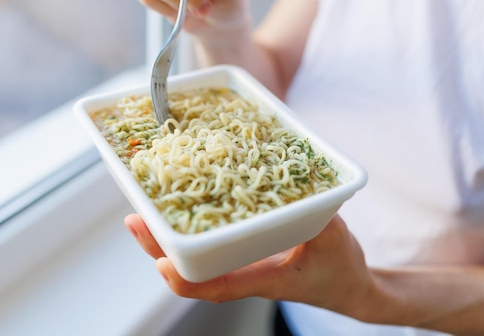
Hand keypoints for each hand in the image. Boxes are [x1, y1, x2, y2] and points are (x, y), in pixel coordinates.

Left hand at [124, 213, 376, 315]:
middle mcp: (247, 273)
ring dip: (169, 237)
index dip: (190, 281)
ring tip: (143, 212)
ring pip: (197, 256)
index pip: (222, 287)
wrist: (347, 286)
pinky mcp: (245, 252)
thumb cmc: (340, 269)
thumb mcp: (336, 242)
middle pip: (194, 268)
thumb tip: (302, 195)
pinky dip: (191, 228)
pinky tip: (178, 209)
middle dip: (162, 247)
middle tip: (135, 221)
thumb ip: (320, 220)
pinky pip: (210, 245)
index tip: (162, 265)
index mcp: (267, 278)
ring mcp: (243, 264)